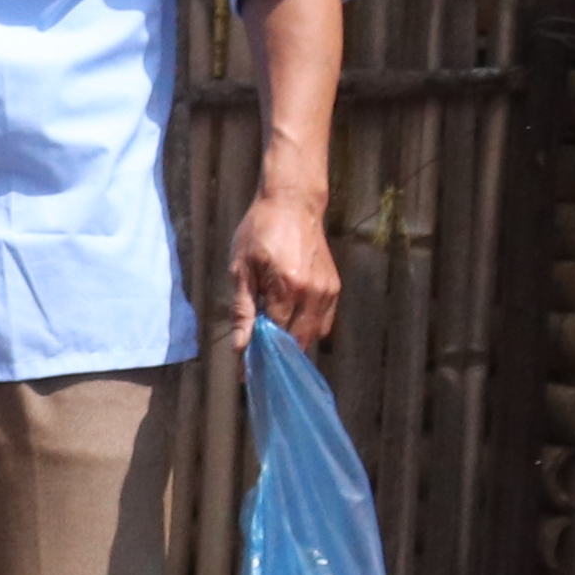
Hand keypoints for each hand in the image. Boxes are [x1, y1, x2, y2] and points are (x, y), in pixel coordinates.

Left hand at [228, 180, 338, 348]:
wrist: (293, 203)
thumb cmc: (260, 231)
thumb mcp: (241, 268)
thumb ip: (242, 309)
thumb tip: (241, 346)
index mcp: (287, 288)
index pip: (275, 336)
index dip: (260, 355)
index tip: (245, 371)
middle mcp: (313, 293)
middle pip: (299, 341)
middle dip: (278, 356)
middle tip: (257, 361)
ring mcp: (328, 291)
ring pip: (315, 335)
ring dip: (294, 344)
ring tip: (272, 343)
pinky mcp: (334, 287)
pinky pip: (324, 321)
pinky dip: (308, 330)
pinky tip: (289, 326)